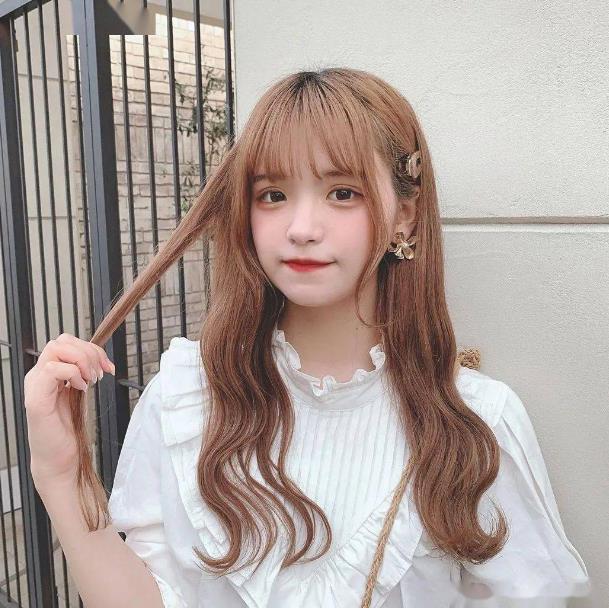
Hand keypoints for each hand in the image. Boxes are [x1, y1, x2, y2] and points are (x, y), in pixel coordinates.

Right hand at [24, 333, 114, 487]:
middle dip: (88, 351)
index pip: (66, 342)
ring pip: (55, 349)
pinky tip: (81, 388)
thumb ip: (84, 372)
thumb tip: (99, 357)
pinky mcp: (37, 400)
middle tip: (100, 374)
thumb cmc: (69, 427)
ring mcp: (35, 386)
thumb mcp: (80, 392)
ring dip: (82, 360)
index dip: (91, 348)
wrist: (59, 458)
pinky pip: (53, 370)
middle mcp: (39, 375)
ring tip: (91, 380)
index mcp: (50, 372)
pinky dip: (73, 374)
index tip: (108, 367)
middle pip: (61, 341)